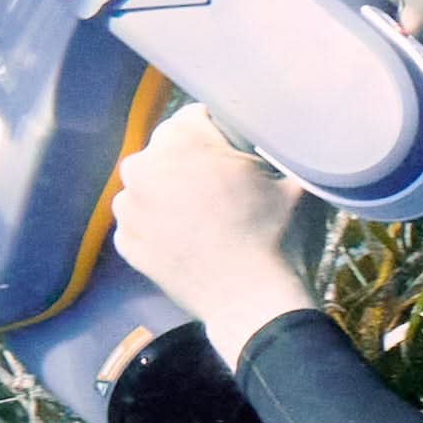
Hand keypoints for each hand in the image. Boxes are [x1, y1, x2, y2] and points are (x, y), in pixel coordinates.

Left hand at [114, 106, 331, 347]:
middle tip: (225, 193)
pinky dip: (160, 227)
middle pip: (168, 151)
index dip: (220, 136)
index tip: (238, 159)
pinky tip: (190, 242)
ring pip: (151, 186)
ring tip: (206, 221)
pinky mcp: (126, 243)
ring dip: (171, 195)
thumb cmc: (278, 238)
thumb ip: (281, 150)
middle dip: (191, 165)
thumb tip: (287, 138)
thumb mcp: (295, 181)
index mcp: (181, 142)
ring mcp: (129, 208)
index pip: (195, 117)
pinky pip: (142, 222)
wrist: (254, 305)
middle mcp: (143, 167)